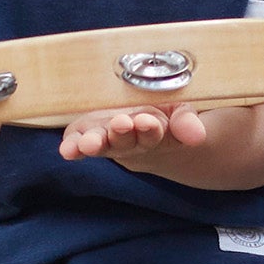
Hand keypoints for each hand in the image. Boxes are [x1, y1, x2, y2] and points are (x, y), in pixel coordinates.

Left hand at [59, 100, 196, 165]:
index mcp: (159, 134)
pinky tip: (67, 150)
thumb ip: (186, 122)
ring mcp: (109, 140)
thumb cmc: (166, 116)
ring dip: (96, 143)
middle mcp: (133, 142)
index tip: (148, 122)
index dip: (151, 130)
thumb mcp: (181, 114)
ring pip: (103, 144)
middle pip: (127, 142)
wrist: (145, 130)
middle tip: (121, 124)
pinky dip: (73, 145)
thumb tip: (197, 135)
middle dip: (123, 134)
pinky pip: (79, 141)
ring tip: (89, 143)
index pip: (156, 134)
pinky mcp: (89, 134)